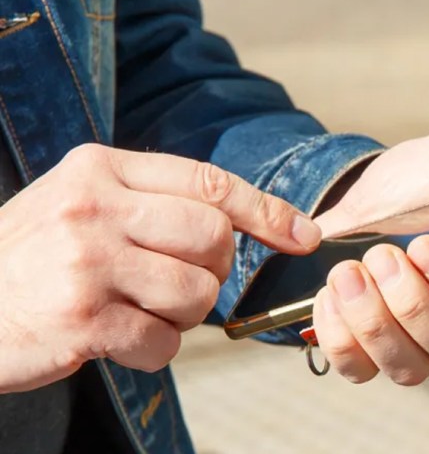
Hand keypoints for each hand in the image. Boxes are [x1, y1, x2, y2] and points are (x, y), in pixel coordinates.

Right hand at [0, 144, 319, 392]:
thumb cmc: (32, 258)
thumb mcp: (81, 204)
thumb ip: (150, 202)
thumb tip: (244, 224)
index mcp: (100, 168)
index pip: (209, 182)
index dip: (267, 211)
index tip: (305, 236)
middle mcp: (94, 207)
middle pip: (215, 239)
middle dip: (214, 271)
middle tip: (177, 283)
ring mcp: (87, 263)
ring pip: (197, 294)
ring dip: (182, 315)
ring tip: (137, 311)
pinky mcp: (82, 320)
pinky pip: (164, 343)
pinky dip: (153, 351)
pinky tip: (116, 340)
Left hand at [312, 114, 428, 384]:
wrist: (369, 193)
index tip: (427, 244)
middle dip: (411, 303)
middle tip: (381, 253)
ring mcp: (418, 341)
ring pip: (409, 366)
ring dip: (374, 322)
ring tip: (348, 271)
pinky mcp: (372, 348)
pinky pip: (358, 367)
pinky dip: (340, 338)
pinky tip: (332, 293)